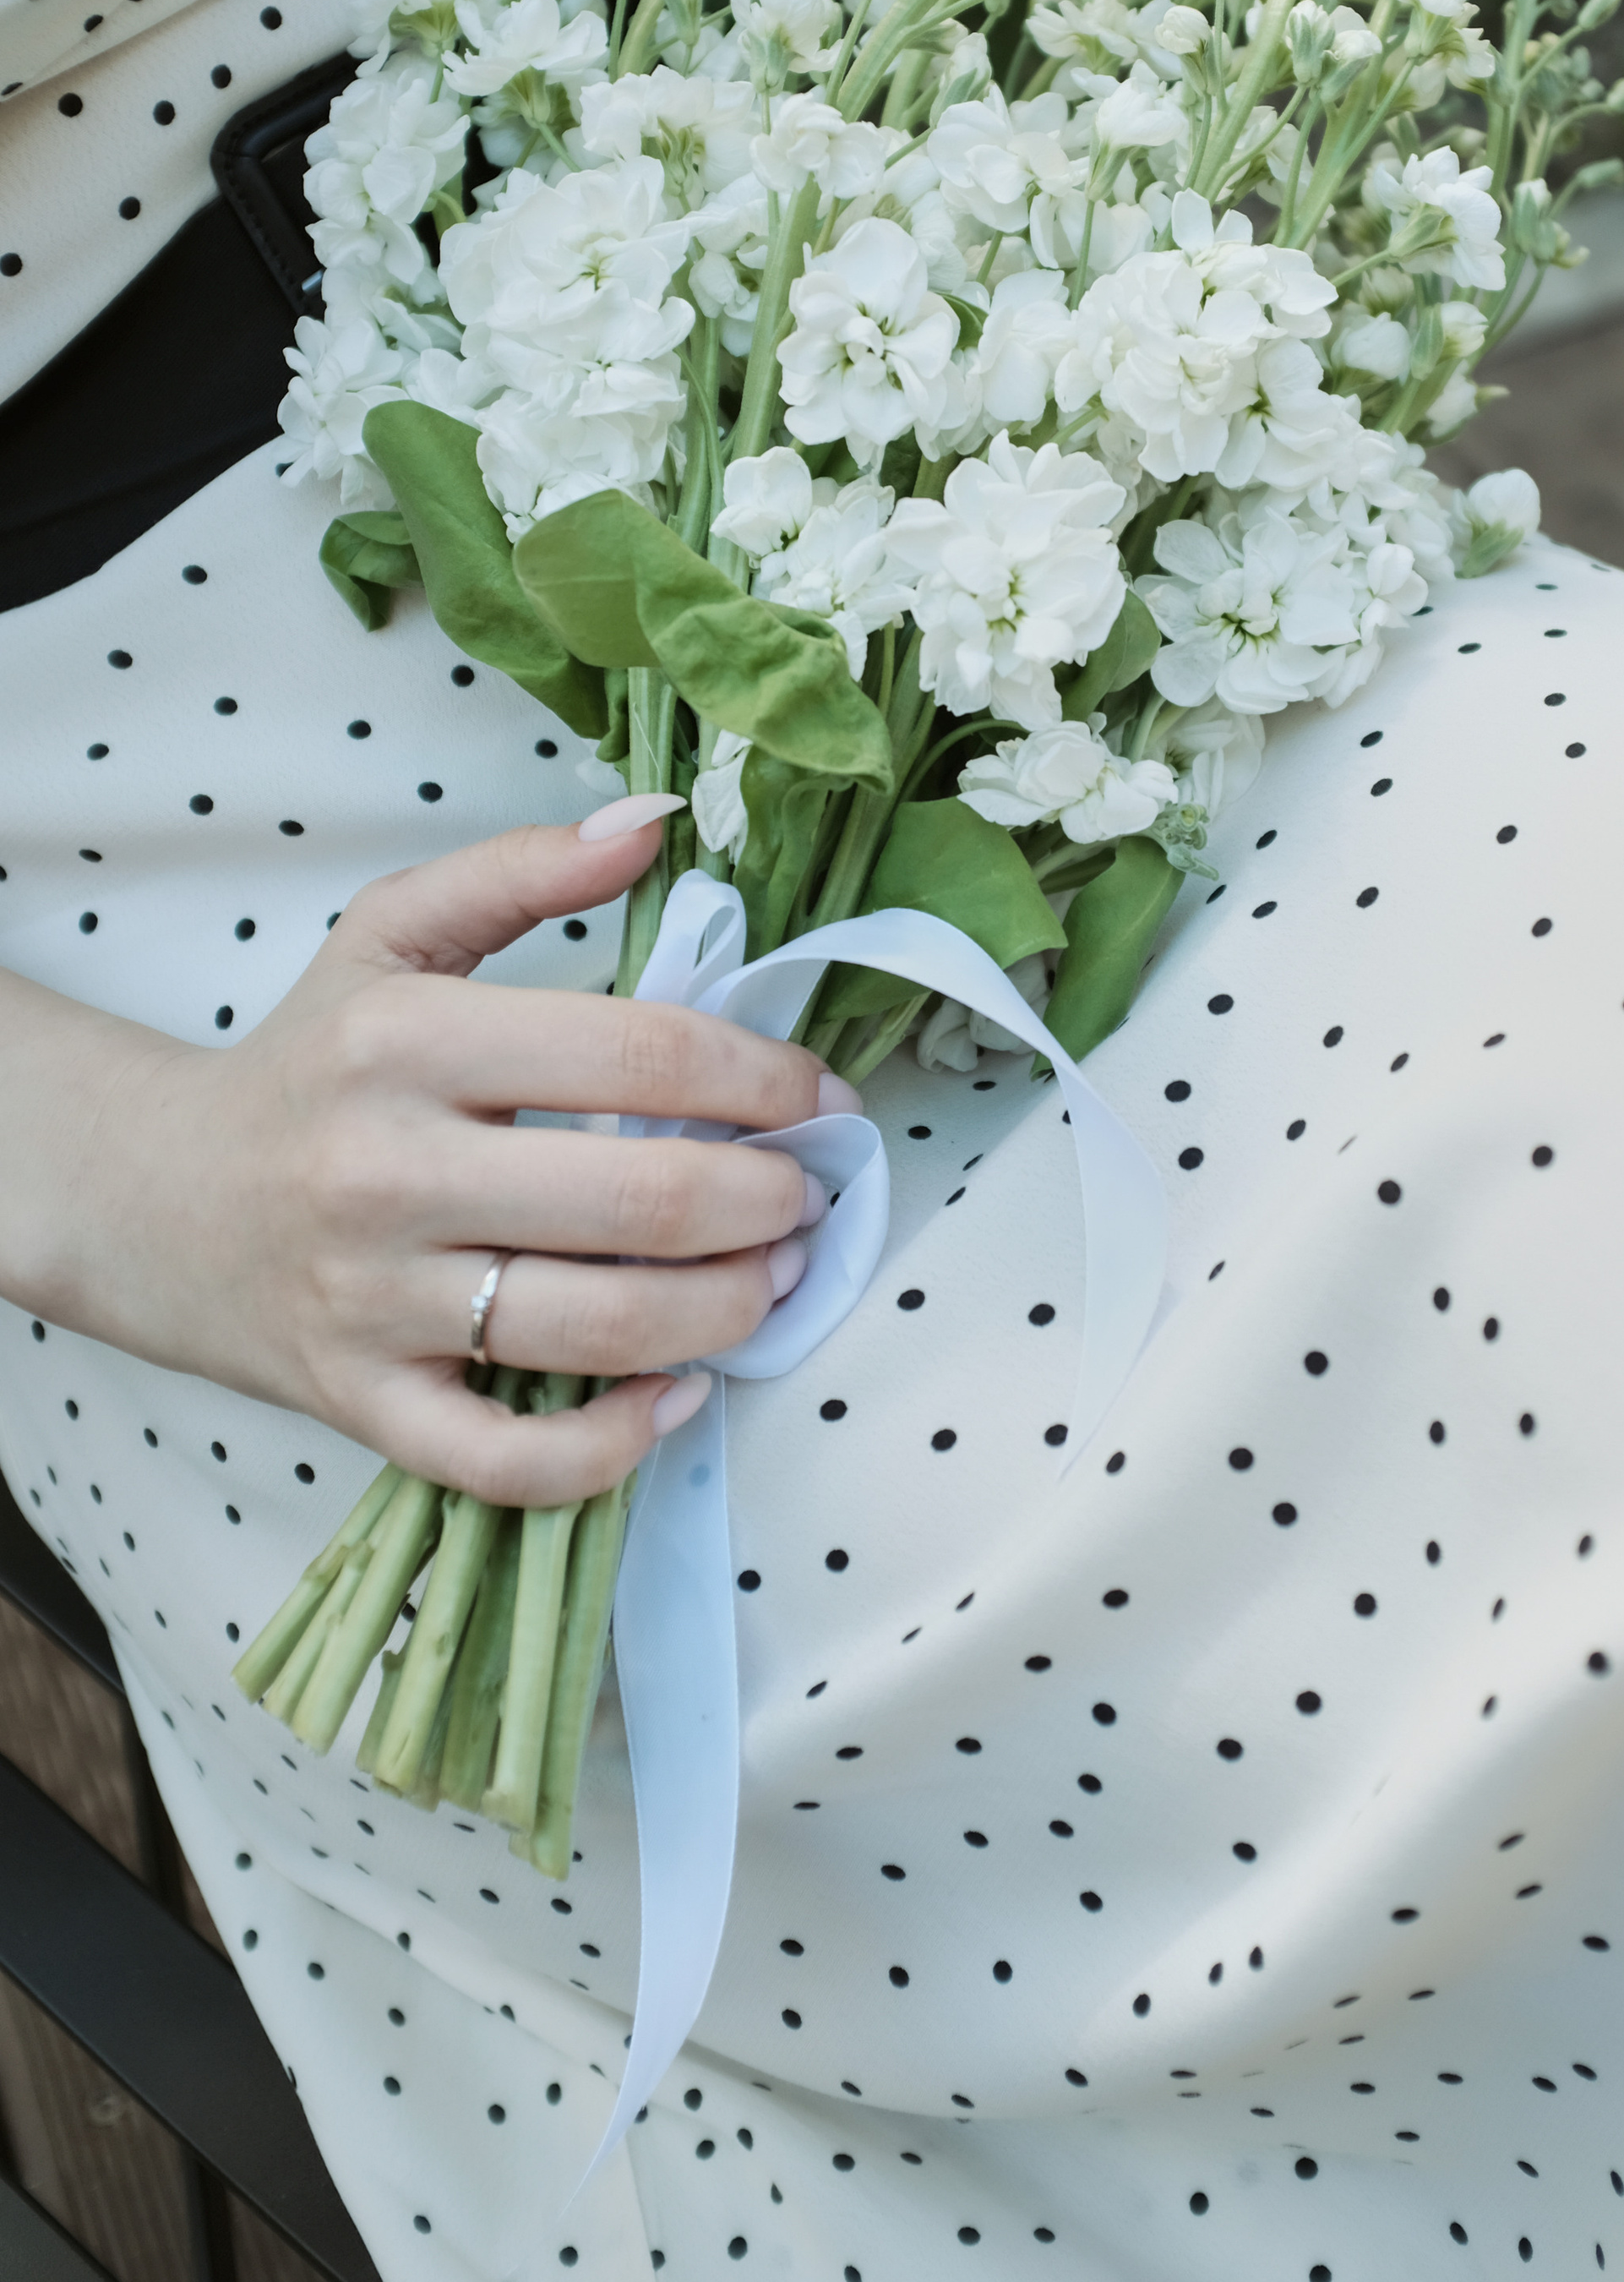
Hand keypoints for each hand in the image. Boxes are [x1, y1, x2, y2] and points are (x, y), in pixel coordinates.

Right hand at [3, 801, 857, 1501]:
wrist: (151, 1200)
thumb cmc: (309, 1061)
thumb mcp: (393, 934)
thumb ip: (523, 870)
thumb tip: (651, 822)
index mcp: (406, 1041)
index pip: (638, 1053)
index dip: (763, 1076)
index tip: (815, 1094)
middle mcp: (387, 1174)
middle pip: (639, 1201)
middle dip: (767, 1200)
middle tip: (808, 1194)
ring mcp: (374, 1302)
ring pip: (596, 1330)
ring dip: (725, 1312)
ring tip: (772, 1278)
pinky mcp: (362, 1404)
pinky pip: (507, 1460)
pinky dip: (613, 1447)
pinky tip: (677, 1397)